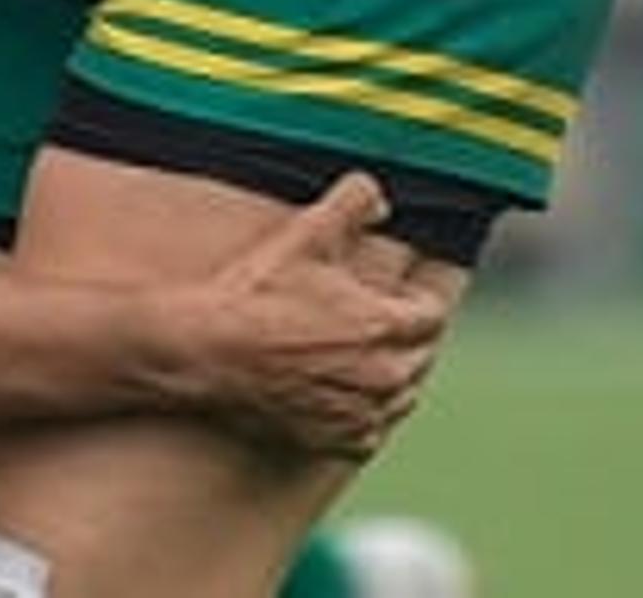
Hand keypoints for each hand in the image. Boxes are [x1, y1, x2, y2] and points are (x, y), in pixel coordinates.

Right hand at [174, 172, 451, 458]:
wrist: (209, 353)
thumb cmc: (258, 294)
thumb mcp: (307, 233)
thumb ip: (353, 201)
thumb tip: (381, 200)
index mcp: (385, 326)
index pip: (433, 314)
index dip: (420, 298)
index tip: (406, 290)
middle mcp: (383, 377)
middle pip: (421, 354)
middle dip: (409, 334)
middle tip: (383, 316)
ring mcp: (362, 414)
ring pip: (401, 394)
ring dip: (393, 373)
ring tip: (368, 352)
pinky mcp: (338, 441)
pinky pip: (373, 428)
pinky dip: (367, 410)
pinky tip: (346, 391)